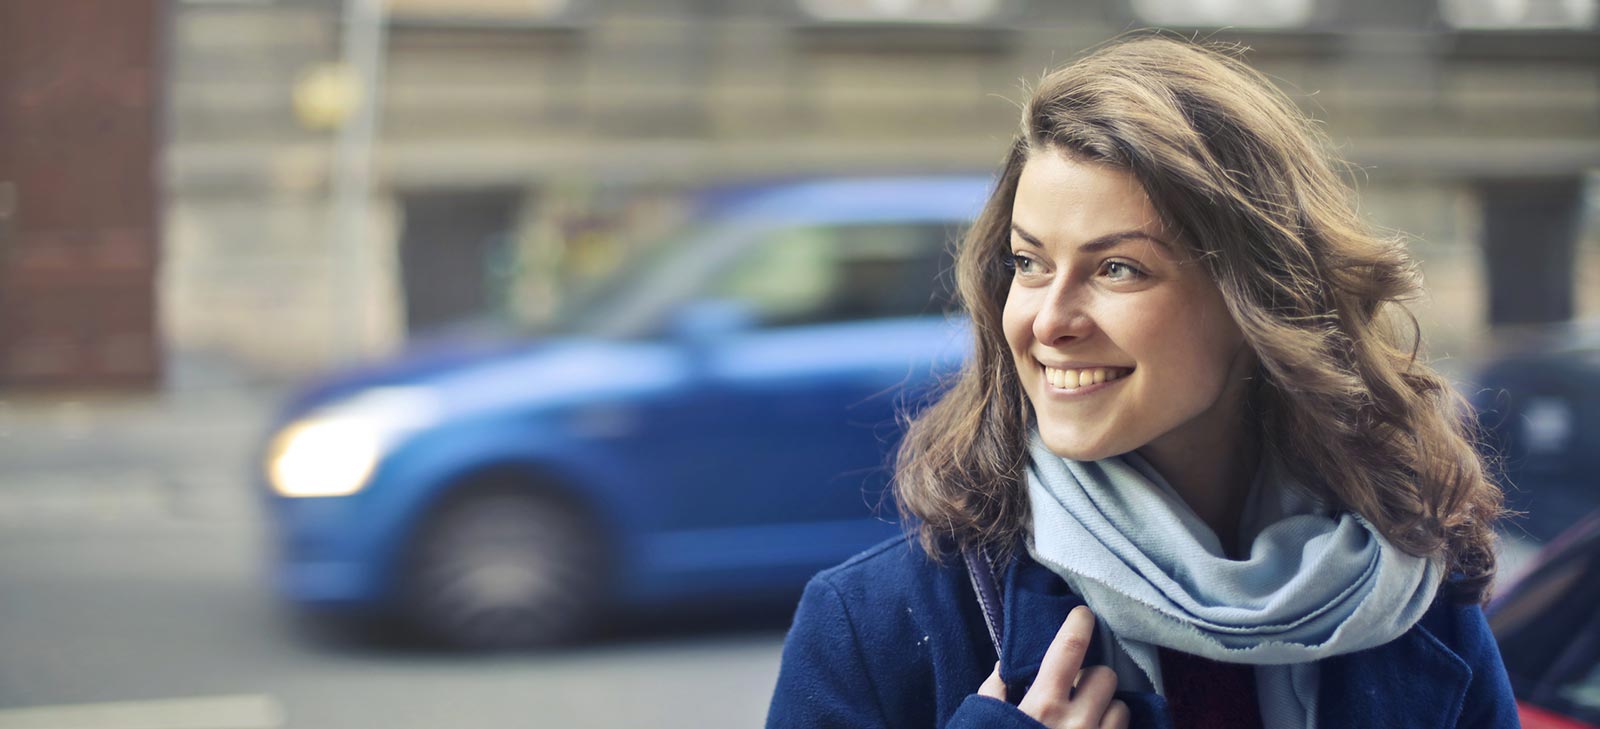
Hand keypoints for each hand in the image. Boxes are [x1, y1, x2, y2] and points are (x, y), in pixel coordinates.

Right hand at [977, 606, 1128, 728]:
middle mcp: (1077, 721)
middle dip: (1092, 679)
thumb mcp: (987, 720)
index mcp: (1044, 704)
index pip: (1070, 648)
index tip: (1083, 615)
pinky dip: (1111, 728)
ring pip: (1121, 706)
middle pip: (1105, 675)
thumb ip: (994, 692)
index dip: (1080, 624)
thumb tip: (1003, 665)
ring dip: (1106, 708)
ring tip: (1087, 718)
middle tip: (1076, 691)